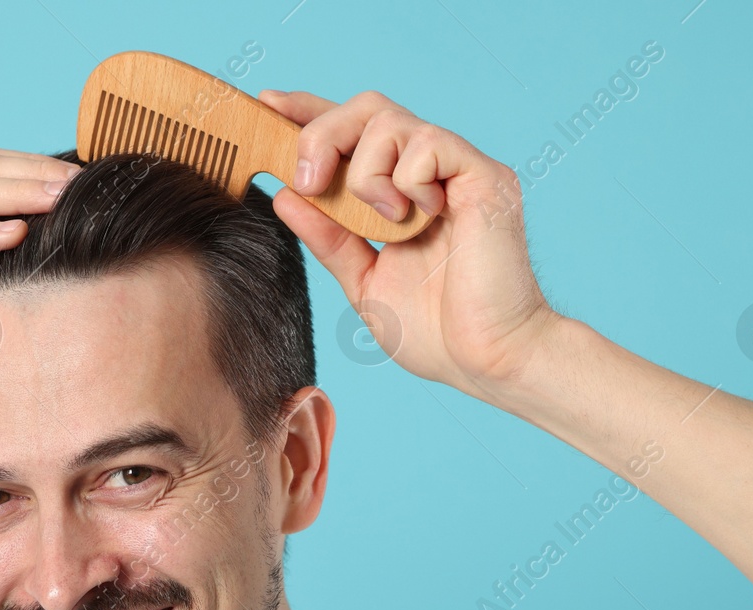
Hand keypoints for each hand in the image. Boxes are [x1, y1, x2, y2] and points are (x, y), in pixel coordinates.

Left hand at [258, 89, 559, 390]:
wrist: (485, 361)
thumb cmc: (437, 331)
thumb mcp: (364, 280)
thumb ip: (329, 238)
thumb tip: (285, 195)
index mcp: (401, 191)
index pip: (353, 131)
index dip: (309, 112)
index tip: (268, 106)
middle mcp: (431, 171)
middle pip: (366, 107)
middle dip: (322, 133)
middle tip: (307, 179)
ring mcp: (458, 171)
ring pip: (390, 119)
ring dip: (364, 170)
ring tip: (381, 221)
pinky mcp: (484, 178)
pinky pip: (428, 144)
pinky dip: (406, 180)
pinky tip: (419, 220)